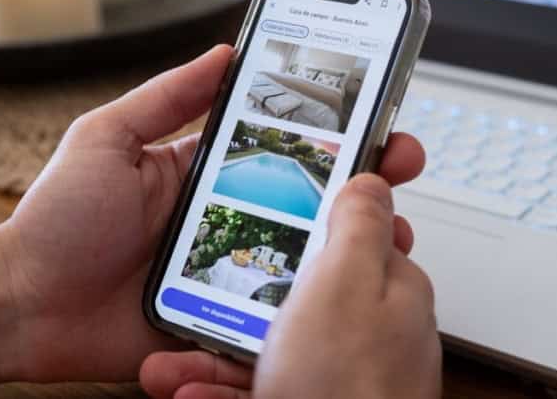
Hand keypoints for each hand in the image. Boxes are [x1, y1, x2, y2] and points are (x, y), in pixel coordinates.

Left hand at [0, 45, 427, 384]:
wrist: (23, 304)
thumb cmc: (57, 218)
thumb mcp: (106, 138)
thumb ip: (166, 97)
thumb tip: (224, 51)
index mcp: (207, 171)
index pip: (283, 144)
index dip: (333, 130)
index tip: (378, 113)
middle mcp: (229, 217)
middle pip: (311, 200)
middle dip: (364, 183)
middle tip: (399, 167)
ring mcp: (230, 270)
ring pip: (308, 259)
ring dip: (354, 245)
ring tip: (390, 235)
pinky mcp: (223, 321)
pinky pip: (276, 316)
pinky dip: (313, 308)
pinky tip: (344, 295)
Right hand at [140, 175, 440, 398]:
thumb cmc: (348, 388)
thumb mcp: (346, 283)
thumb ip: (358, 225)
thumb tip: (372, 179)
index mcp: (389, 287)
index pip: (351, 232)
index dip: (308, 215)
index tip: (264, 205)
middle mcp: (370, 332)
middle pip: (294, 292)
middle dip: (237, 294)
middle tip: (195, 292)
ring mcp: (341, 376)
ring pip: (267, 347)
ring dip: (211, 352)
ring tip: (168, 361)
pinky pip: (259, 387)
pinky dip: (219, 389)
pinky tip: (190, 390)